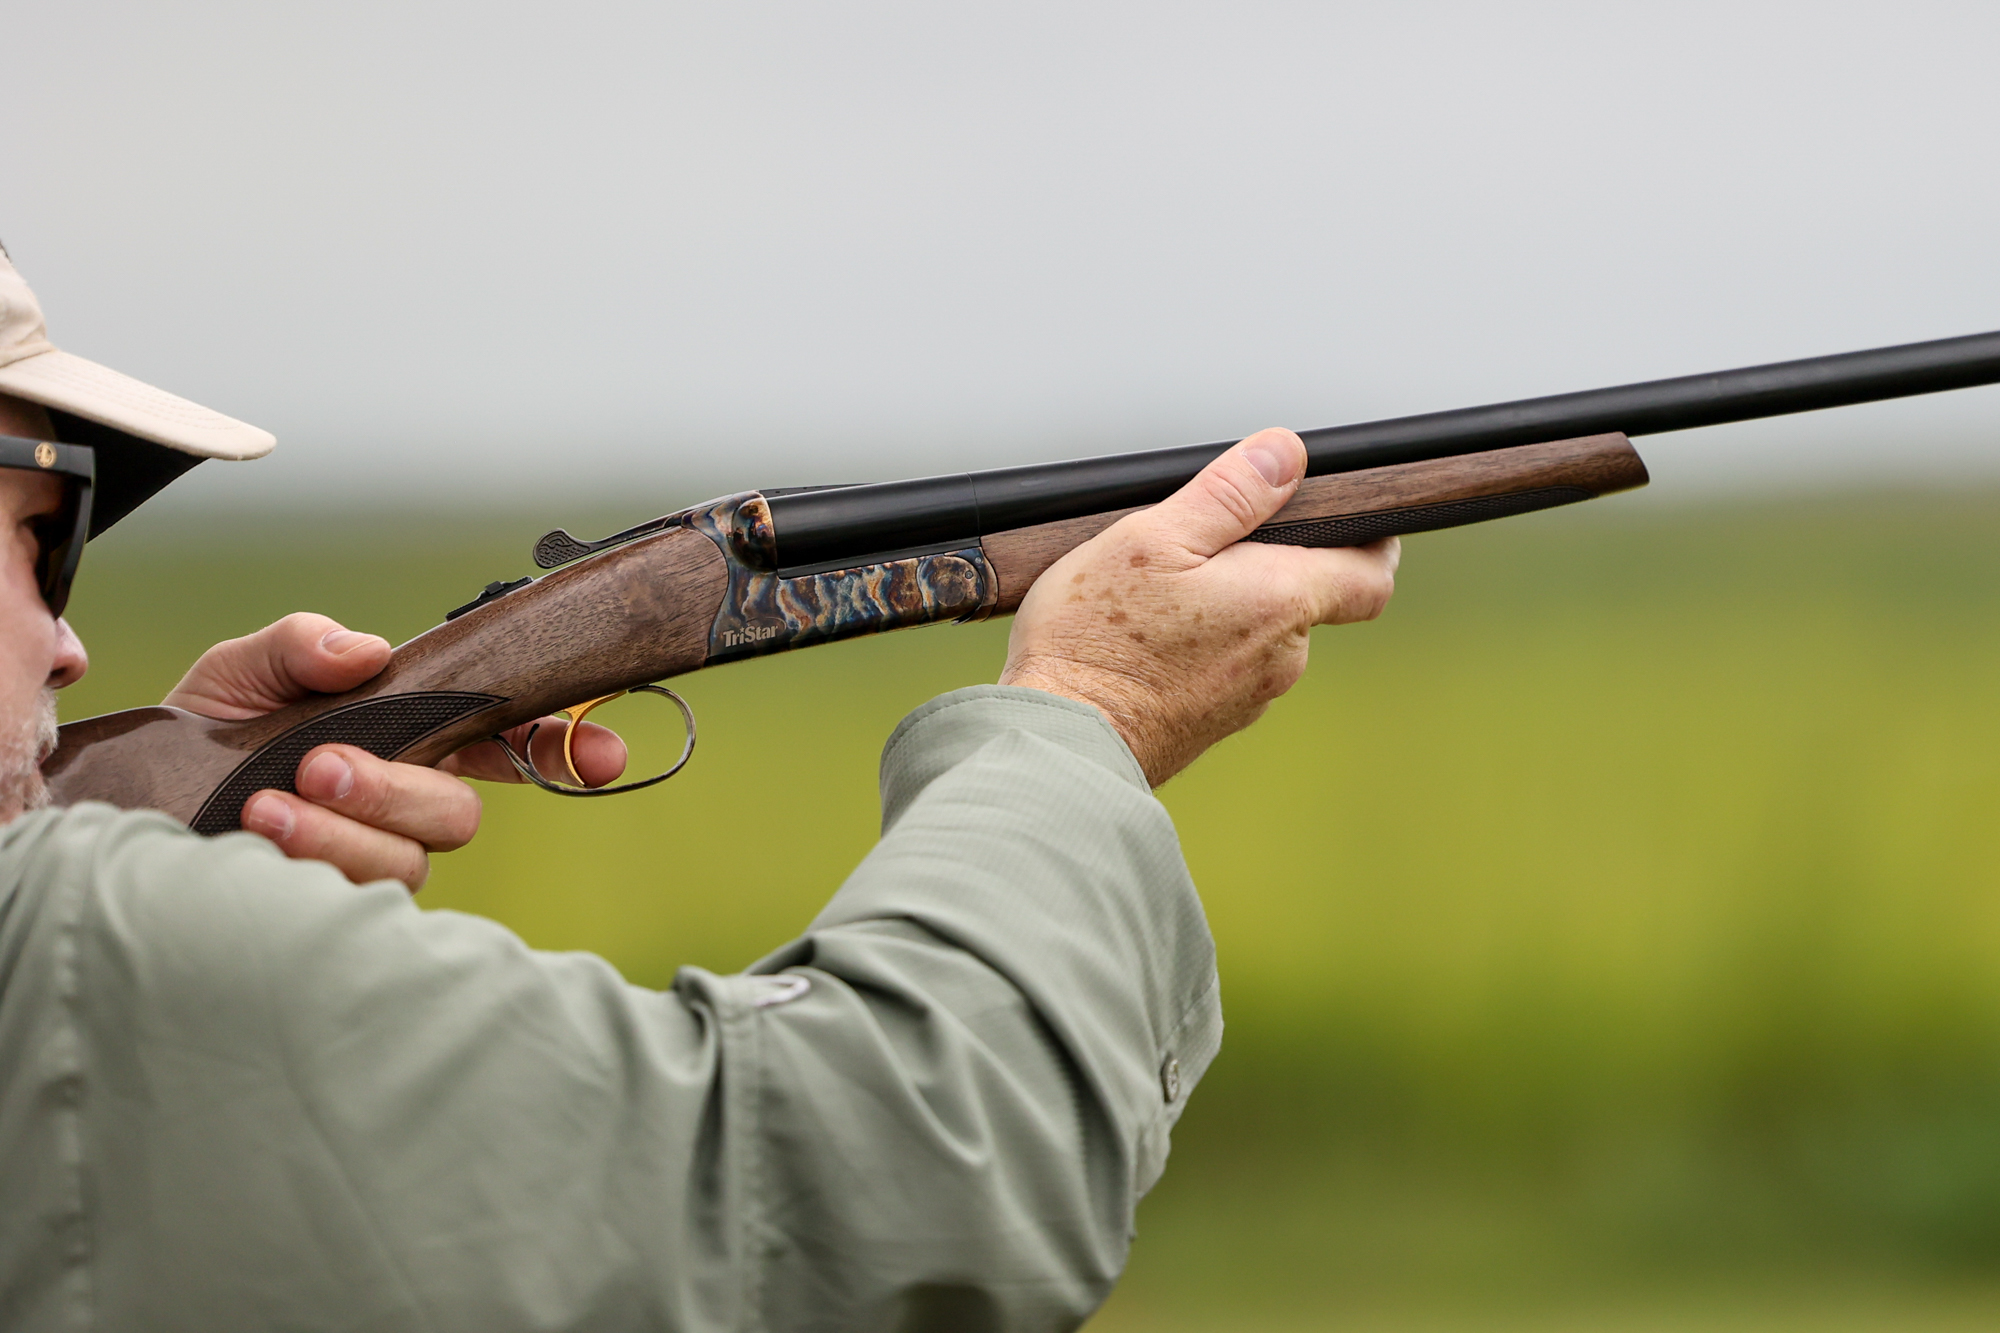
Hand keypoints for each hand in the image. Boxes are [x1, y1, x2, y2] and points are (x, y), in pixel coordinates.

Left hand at [165, 613, 627, 889]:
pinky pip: (353, 905)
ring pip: (407, 865)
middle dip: (398, 791)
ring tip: (267, 803)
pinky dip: (308, 864)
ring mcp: (370, 861)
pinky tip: (257, 837)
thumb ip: (301, 645)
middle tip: (323, 765)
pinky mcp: (332, 914)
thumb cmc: (202, 733)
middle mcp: (402, 805)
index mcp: (410, 736)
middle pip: (457, 813)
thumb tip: (362, 652)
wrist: (127, 804)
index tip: (603, 756)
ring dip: (342, 831)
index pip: (507, 742)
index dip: (563, 749)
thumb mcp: (245, 669)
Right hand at [1000, 428, 1398, 786]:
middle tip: (1198, 548)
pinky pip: (1223, 670)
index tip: (1352, 519)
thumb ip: (1228, 494)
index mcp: (1281, 602)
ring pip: (1259, 635)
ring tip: (1155, 599)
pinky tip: (1145, 641)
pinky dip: (1198, 649)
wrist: (1060, 744)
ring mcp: (1248, 699)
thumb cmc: (1096, 640)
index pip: (1371, 574)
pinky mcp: (1211, 724)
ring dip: (1225, 610)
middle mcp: (1281, 658)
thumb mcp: (1152, 538)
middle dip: (1264, 567)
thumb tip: (1286, 455)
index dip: (1372, 540)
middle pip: (1304, 598)